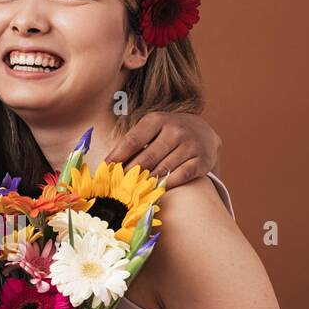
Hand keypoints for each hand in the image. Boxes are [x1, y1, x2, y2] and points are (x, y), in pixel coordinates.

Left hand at [106, 111, 220, 188]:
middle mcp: (175, 130)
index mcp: (157, 119)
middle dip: (130, 173)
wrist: (204, 132)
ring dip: (147, 181)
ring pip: (162, 169)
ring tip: (134, 190)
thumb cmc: (168, 133)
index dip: (117, 157)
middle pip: (147, 158)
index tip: (105, 169)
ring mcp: (190, 144)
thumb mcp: (152, 129)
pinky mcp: (202, 160)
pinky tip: (157, 189)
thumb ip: (133, 143)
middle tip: (118, 185)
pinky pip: (180, 176)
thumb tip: (109, 164)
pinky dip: (167, 184)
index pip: (132, 141)